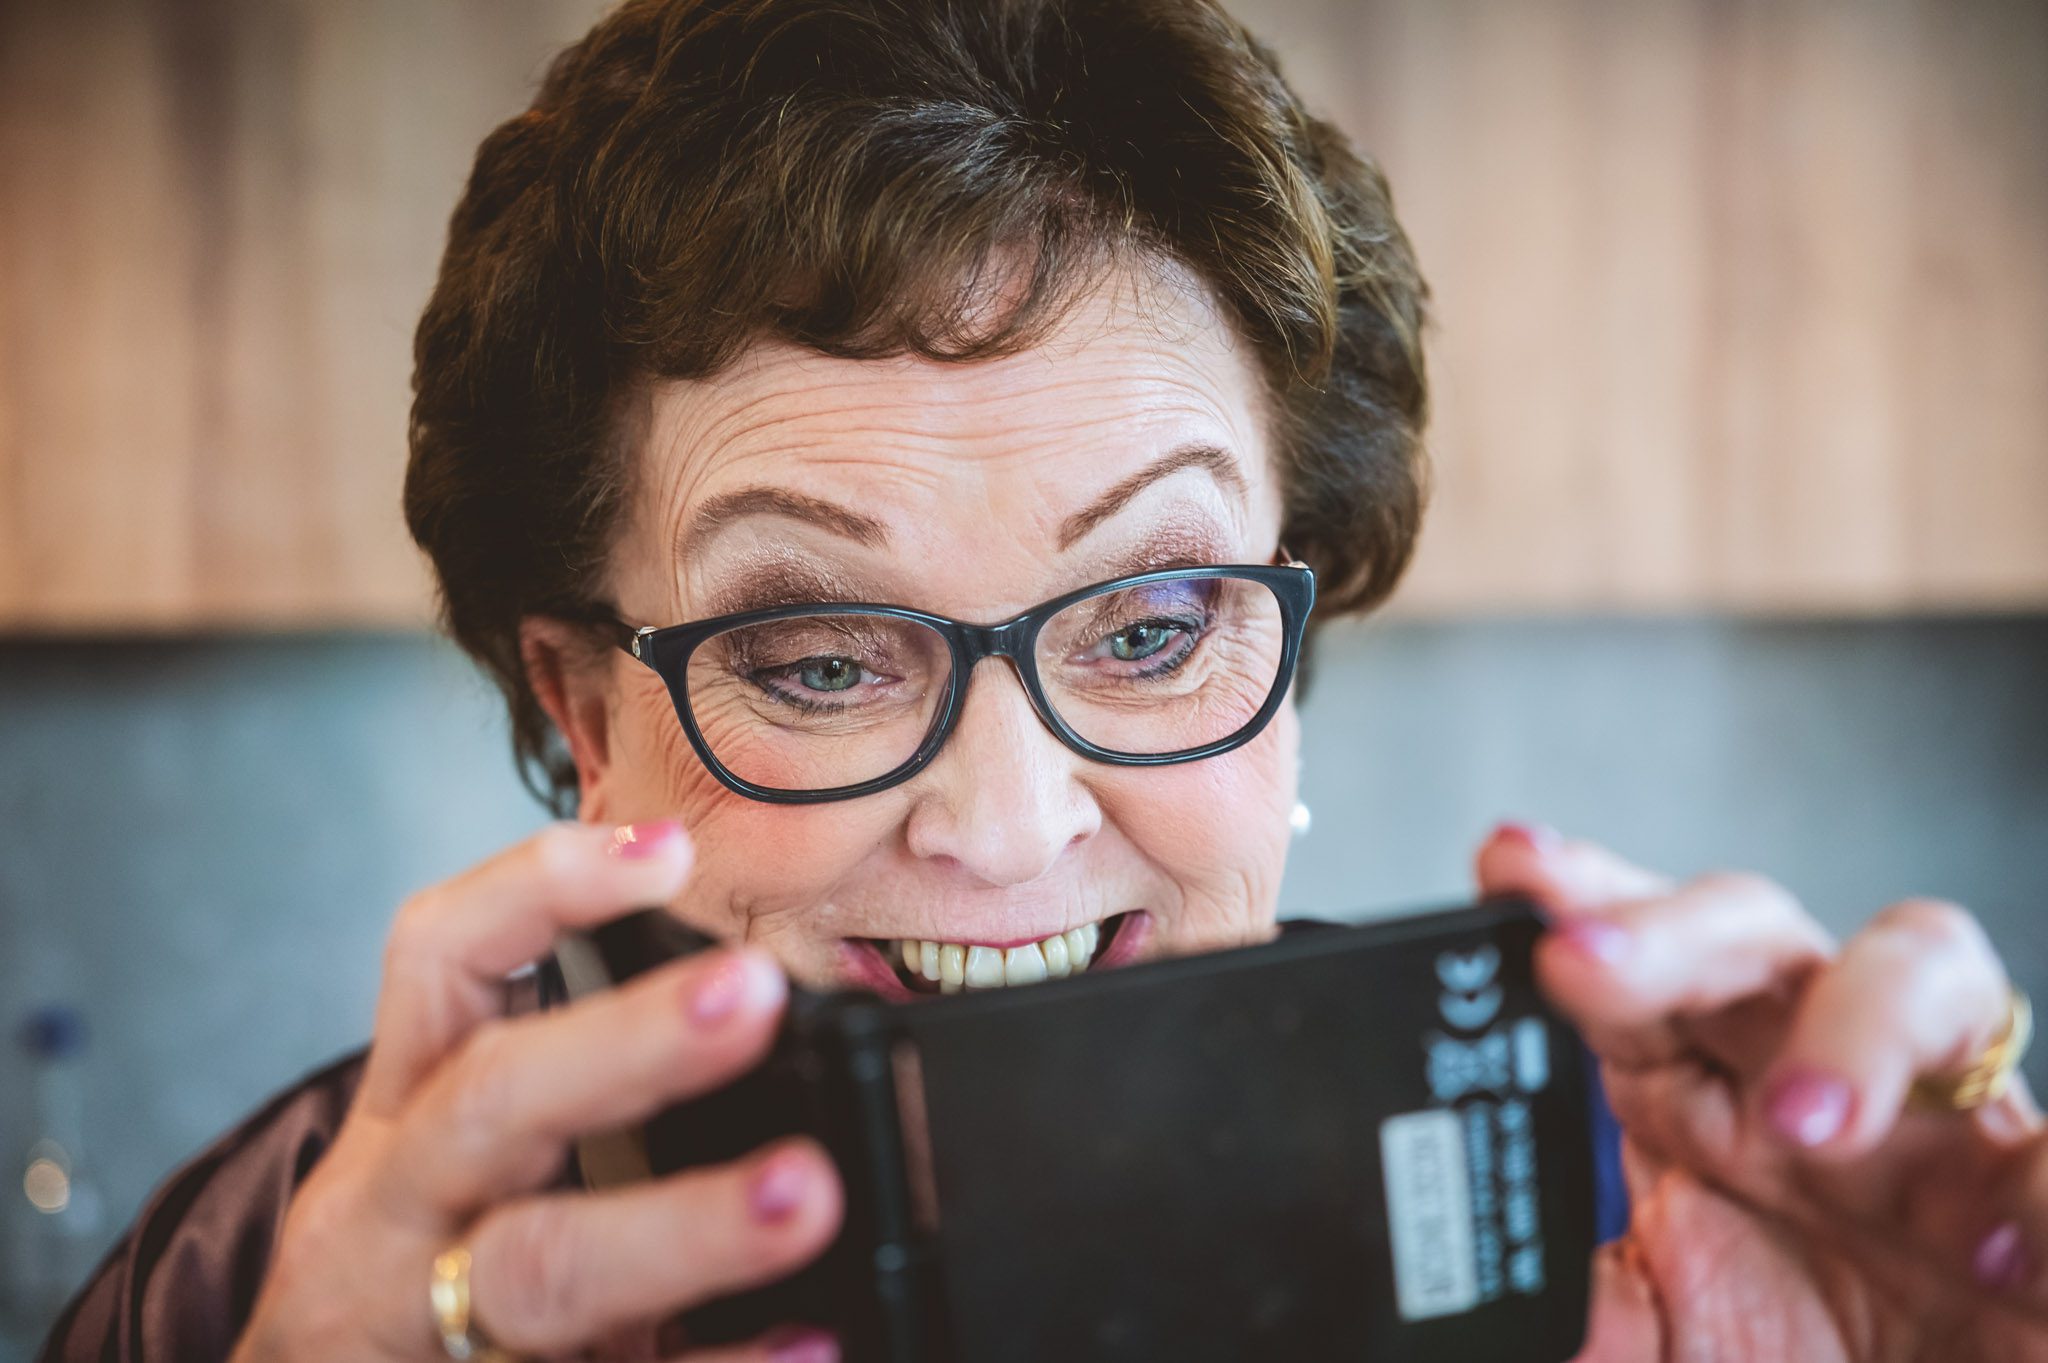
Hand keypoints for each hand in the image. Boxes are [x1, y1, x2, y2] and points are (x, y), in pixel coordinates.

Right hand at [229, 820, 843, 1362]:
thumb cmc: (406, 1291)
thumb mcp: (455, 1182)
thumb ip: (577, 1104)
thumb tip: (764, 1010)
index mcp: (408, 1121)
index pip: (440, 964)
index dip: (540, 891)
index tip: (668, 850)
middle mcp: (395, 1214)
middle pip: (491, 1105)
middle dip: (625, 1042)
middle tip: (754, 990)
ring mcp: (420, 1328)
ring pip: (537, 1272)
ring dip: (682, 1228)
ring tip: (806, 1193)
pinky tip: (811, 1347)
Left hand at [1476, 823, 2047, 1362]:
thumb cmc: (1801, 1357)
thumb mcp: (1667, 1335)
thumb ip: (1588, 1301)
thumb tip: (1481, 1293)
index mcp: (1709, 1092)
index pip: (1637, 962)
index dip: (1578, 898)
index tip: (1507, 866)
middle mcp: (1818, 1072)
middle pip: (1753, 936)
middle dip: (1667, 933)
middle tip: (1580, 963)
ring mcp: (1942, 1126)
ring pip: (1921, 973)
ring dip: (1860, 1022)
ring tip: (1804, 1119)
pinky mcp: (2044, 1198)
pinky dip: (2041, 1192)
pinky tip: (1988, 1244)